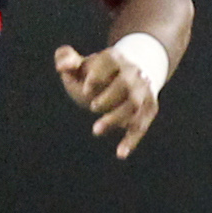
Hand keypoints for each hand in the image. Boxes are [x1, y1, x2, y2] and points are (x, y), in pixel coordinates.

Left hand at [54, 42, 160, 158]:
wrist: (130, 74)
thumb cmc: (97, 73)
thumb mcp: (82, 64)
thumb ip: (67, 60)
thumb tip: (62, 66)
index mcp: (114, 59)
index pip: (109, 63)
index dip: (96, 77)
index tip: (85, 90)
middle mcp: (133, 73)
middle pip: (125, 85)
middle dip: (109, 97)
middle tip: (92, 107)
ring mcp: (143, 91)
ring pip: (135, 106)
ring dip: (116, 119)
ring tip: (96, 131)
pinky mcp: (148, 108)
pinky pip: (142, 124)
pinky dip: (132, 139)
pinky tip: (120, 153)